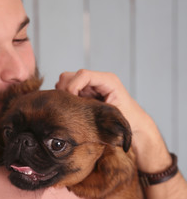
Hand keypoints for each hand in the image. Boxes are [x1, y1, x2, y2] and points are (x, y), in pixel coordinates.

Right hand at [56, 70, 170, 172]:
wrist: (133, 124)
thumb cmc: (127, 119)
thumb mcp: (113, 113)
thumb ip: (95, 107)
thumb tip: (75, 105)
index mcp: (108, 80)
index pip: (83, 75)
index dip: (72, 87)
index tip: (73, 102)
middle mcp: (97, 79)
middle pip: (69, 76)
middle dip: (65, 91)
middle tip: (69, 107)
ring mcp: (89, 85)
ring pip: (65, 82)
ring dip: (64, 95)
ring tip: (72, 109)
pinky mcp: (84, 92)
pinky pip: (67, 90)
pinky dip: (65, 98)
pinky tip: (73, 109)